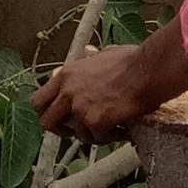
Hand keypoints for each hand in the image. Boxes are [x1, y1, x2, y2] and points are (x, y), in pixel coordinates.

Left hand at [33, 44, 150, 139]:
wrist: (149, 70)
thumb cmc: (132, 60)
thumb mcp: (106, 53)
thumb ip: (91, 57)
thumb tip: (87, 50)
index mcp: (67, 74)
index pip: (38, 99)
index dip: (46, 110)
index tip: (58, 116)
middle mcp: (69, 92)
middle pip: (46, 122)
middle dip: (60, 130)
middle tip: (74, 131)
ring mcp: (80, 107)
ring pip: (77, 134)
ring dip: (93, 133)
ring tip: (111, 126)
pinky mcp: (95, 121)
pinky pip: (98, 137)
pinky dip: (110, 136)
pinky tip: (121, 128)